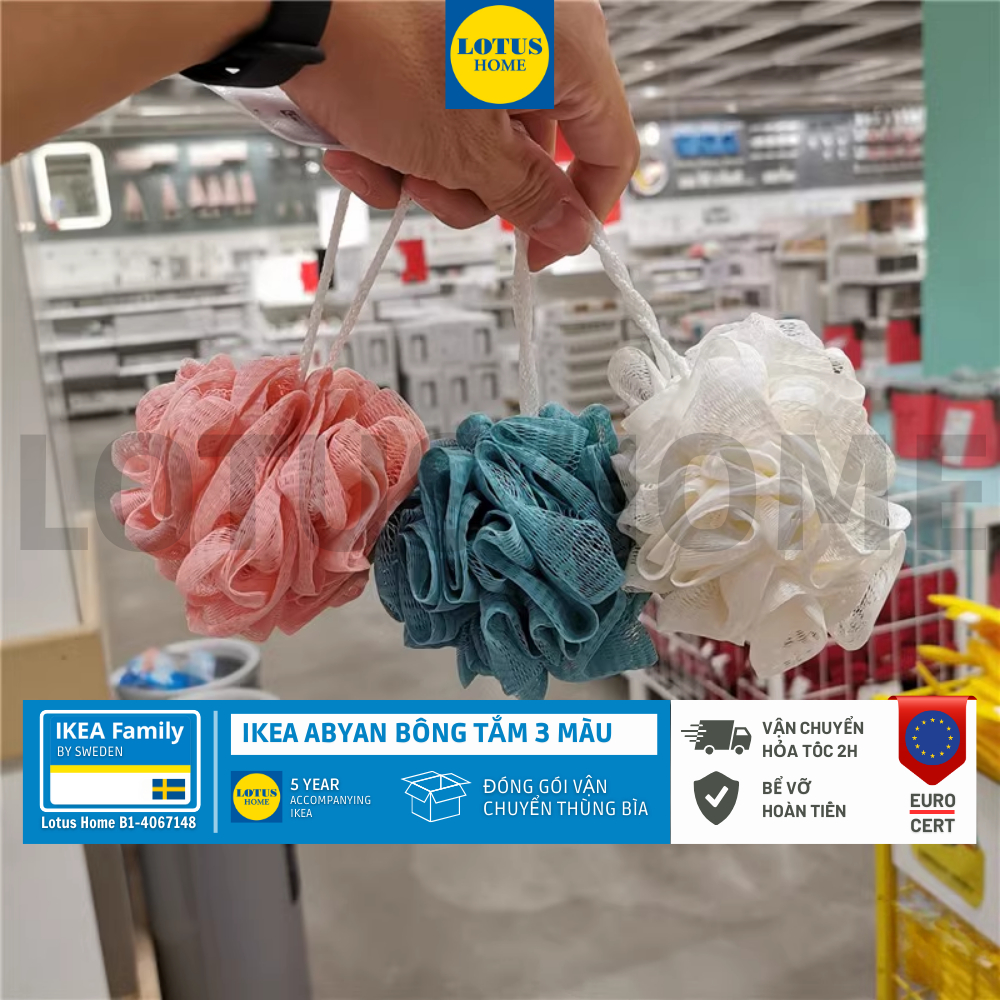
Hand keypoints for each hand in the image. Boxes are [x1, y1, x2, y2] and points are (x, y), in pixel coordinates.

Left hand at [283, 0, 637, 269]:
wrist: (283, 4)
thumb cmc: (375, 45)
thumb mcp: (465, 147)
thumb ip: (529, 195)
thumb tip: (573, 228)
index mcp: (566, 45)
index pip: (609, 146)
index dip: (581, 211)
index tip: (543, 250)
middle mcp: (530, 36)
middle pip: (529, 155)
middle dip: (474, 191)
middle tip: (435, 192)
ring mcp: (475, 43)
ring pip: (475, 149)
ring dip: (427, 177)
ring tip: (386, 162)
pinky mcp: (429, 53)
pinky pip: (435, 124)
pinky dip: (396, 148)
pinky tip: (358, 147)